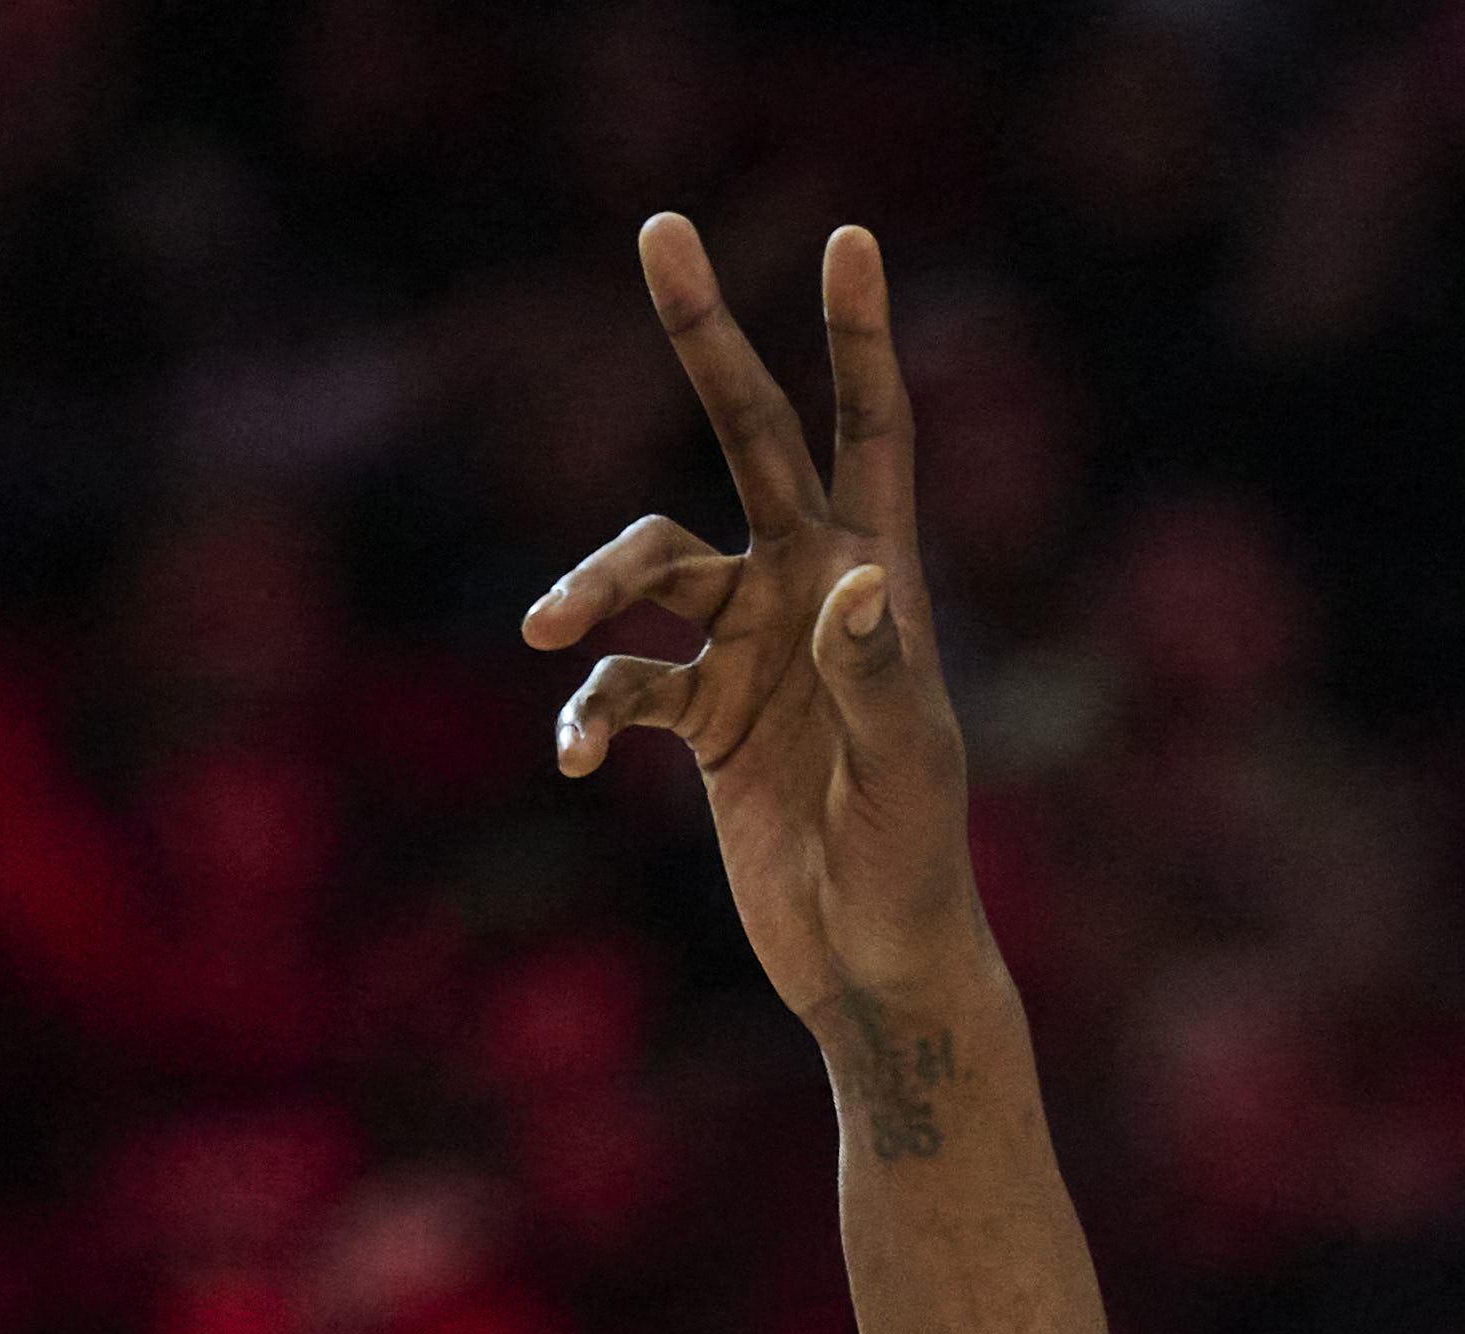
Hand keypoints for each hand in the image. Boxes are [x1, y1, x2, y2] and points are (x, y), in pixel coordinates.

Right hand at [530, 214, 980, 1031]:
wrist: (877, 973)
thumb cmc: (915, 876)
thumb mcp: (904, 777)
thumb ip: (876, 680)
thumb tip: (842, 586)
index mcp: (874, 584)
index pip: (870, 431)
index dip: (857, 335)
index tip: (849, 235)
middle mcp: (805, 593)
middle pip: (744, 435)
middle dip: (704, 335)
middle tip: (660, 228)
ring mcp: (748, 650)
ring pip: (645, 566)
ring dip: (590, 587)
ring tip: (549, 633)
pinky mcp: (702, 720)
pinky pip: (619, 684)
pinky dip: (585, 711)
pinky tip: (570, 761)